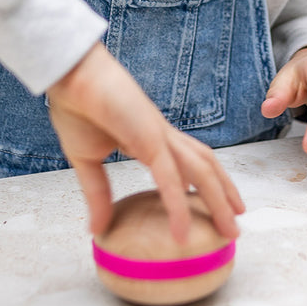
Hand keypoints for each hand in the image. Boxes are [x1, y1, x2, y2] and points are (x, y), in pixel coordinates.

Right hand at [47, 42, 244, 242]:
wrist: (70, 75)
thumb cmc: (75, 106)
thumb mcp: (86, 160)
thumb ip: (97, 193)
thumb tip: (96, 228)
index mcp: (149, 136)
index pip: (185, 160)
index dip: (202, 179)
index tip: (211, 201)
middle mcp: (162, 135)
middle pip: (204, 164)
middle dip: (223, 191)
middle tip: (236, 219)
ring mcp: (159, 134)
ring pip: (200, 170)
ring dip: (219, 198)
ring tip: (231, 225)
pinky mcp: (150, 138)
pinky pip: (169, 177)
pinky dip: (178, 205)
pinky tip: (182, 230)